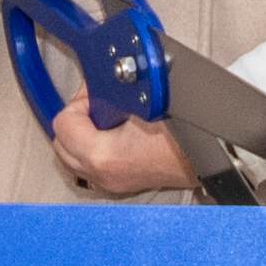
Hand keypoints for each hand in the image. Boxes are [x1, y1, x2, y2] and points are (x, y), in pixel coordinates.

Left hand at [41, 98, 191, 200]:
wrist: (203, 158)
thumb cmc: (181, 134)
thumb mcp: (142, 102)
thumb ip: (111, 90)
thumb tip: (98, 79)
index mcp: (102, 155)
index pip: (64, 123)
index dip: (78, 102)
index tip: (95, 94)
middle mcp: (101, 174)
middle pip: (61, 143)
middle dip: (76, 119)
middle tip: (96, 103)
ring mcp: (108, 183)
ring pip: (70, 158)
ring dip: (80, 135)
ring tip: (103, 119)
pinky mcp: (118, 185)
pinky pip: (87, 168)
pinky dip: (90, 150)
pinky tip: (109, 135)